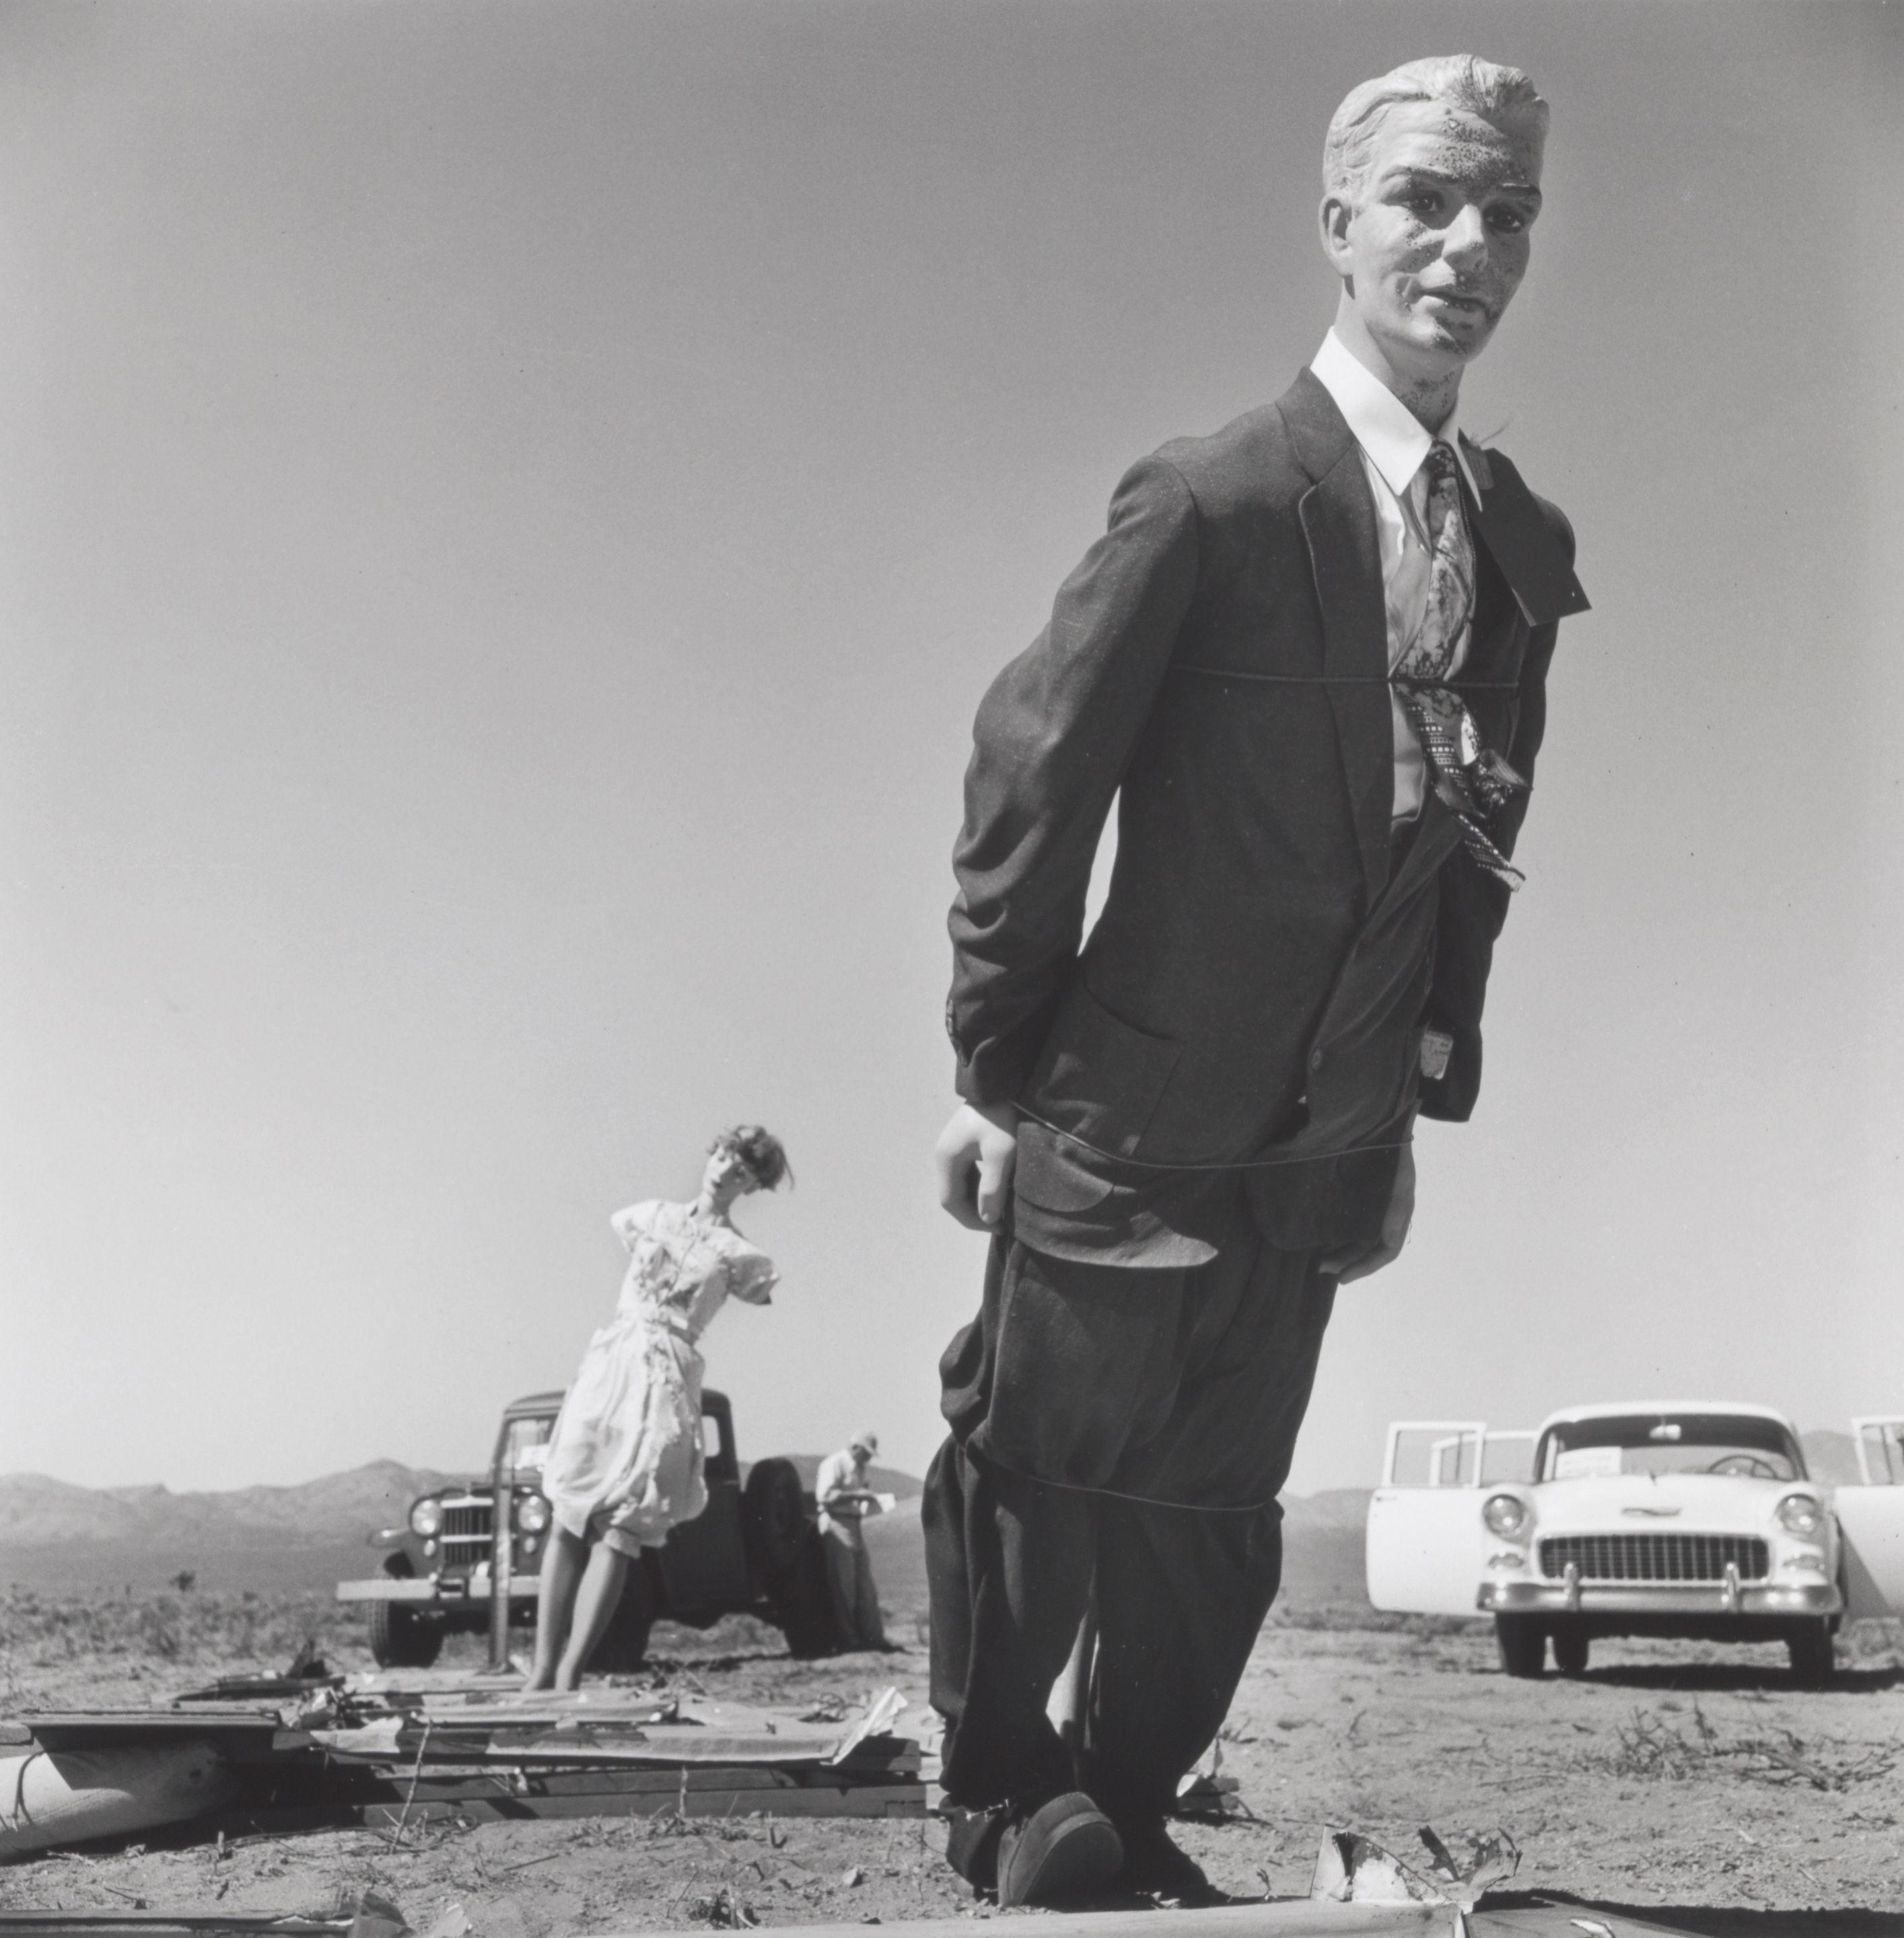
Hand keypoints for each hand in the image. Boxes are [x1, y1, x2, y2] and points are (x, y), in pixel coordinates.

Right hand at [934, 1101, 1019, 1230]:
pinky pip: (966, 1174)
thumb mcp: (1000, 1155)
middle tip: (1001, 1222)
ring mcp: (951, 1150)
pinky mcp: (961, 1145)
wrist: (998, 1085)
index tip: (997, 1227)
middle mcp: (943, 1157)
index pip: (951, 1202)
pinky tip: (996, 1190)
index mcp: (947, 1160)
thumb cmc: (999, 1119)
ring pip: (960, 1186)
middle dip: (974, 1213)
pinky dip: (979, 1187)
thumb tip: (987, 1219)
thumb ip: (991, 1189)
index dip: (972, 1220)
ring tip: (1000, 1209)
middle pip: (953, 1196)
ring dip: (977, 1200)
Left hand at [1320, 1143, 1414, 1283]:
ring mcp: (1370, 1207)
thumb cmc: (1396, 1151)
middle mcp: (1385, 1216)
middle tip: (1322, 1268)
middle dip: (1347, 1262)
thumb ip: (1397, 1207)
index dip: (1366, 1268)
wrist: (1386, 1122)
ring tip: (1319, 1259)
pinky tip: (1320, 1236)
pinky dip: (1335, 1232)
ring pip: (1356, 1238)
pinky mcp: (1356, 1196)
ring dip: (1340, 1251)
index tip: (1343, 1278)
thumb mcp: (1401, 1178)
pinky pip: (1347, 1221)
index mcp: (1399, 1216)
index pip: (1385, 1252)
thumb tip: (1390, 1240)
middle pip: (1367, 1249)